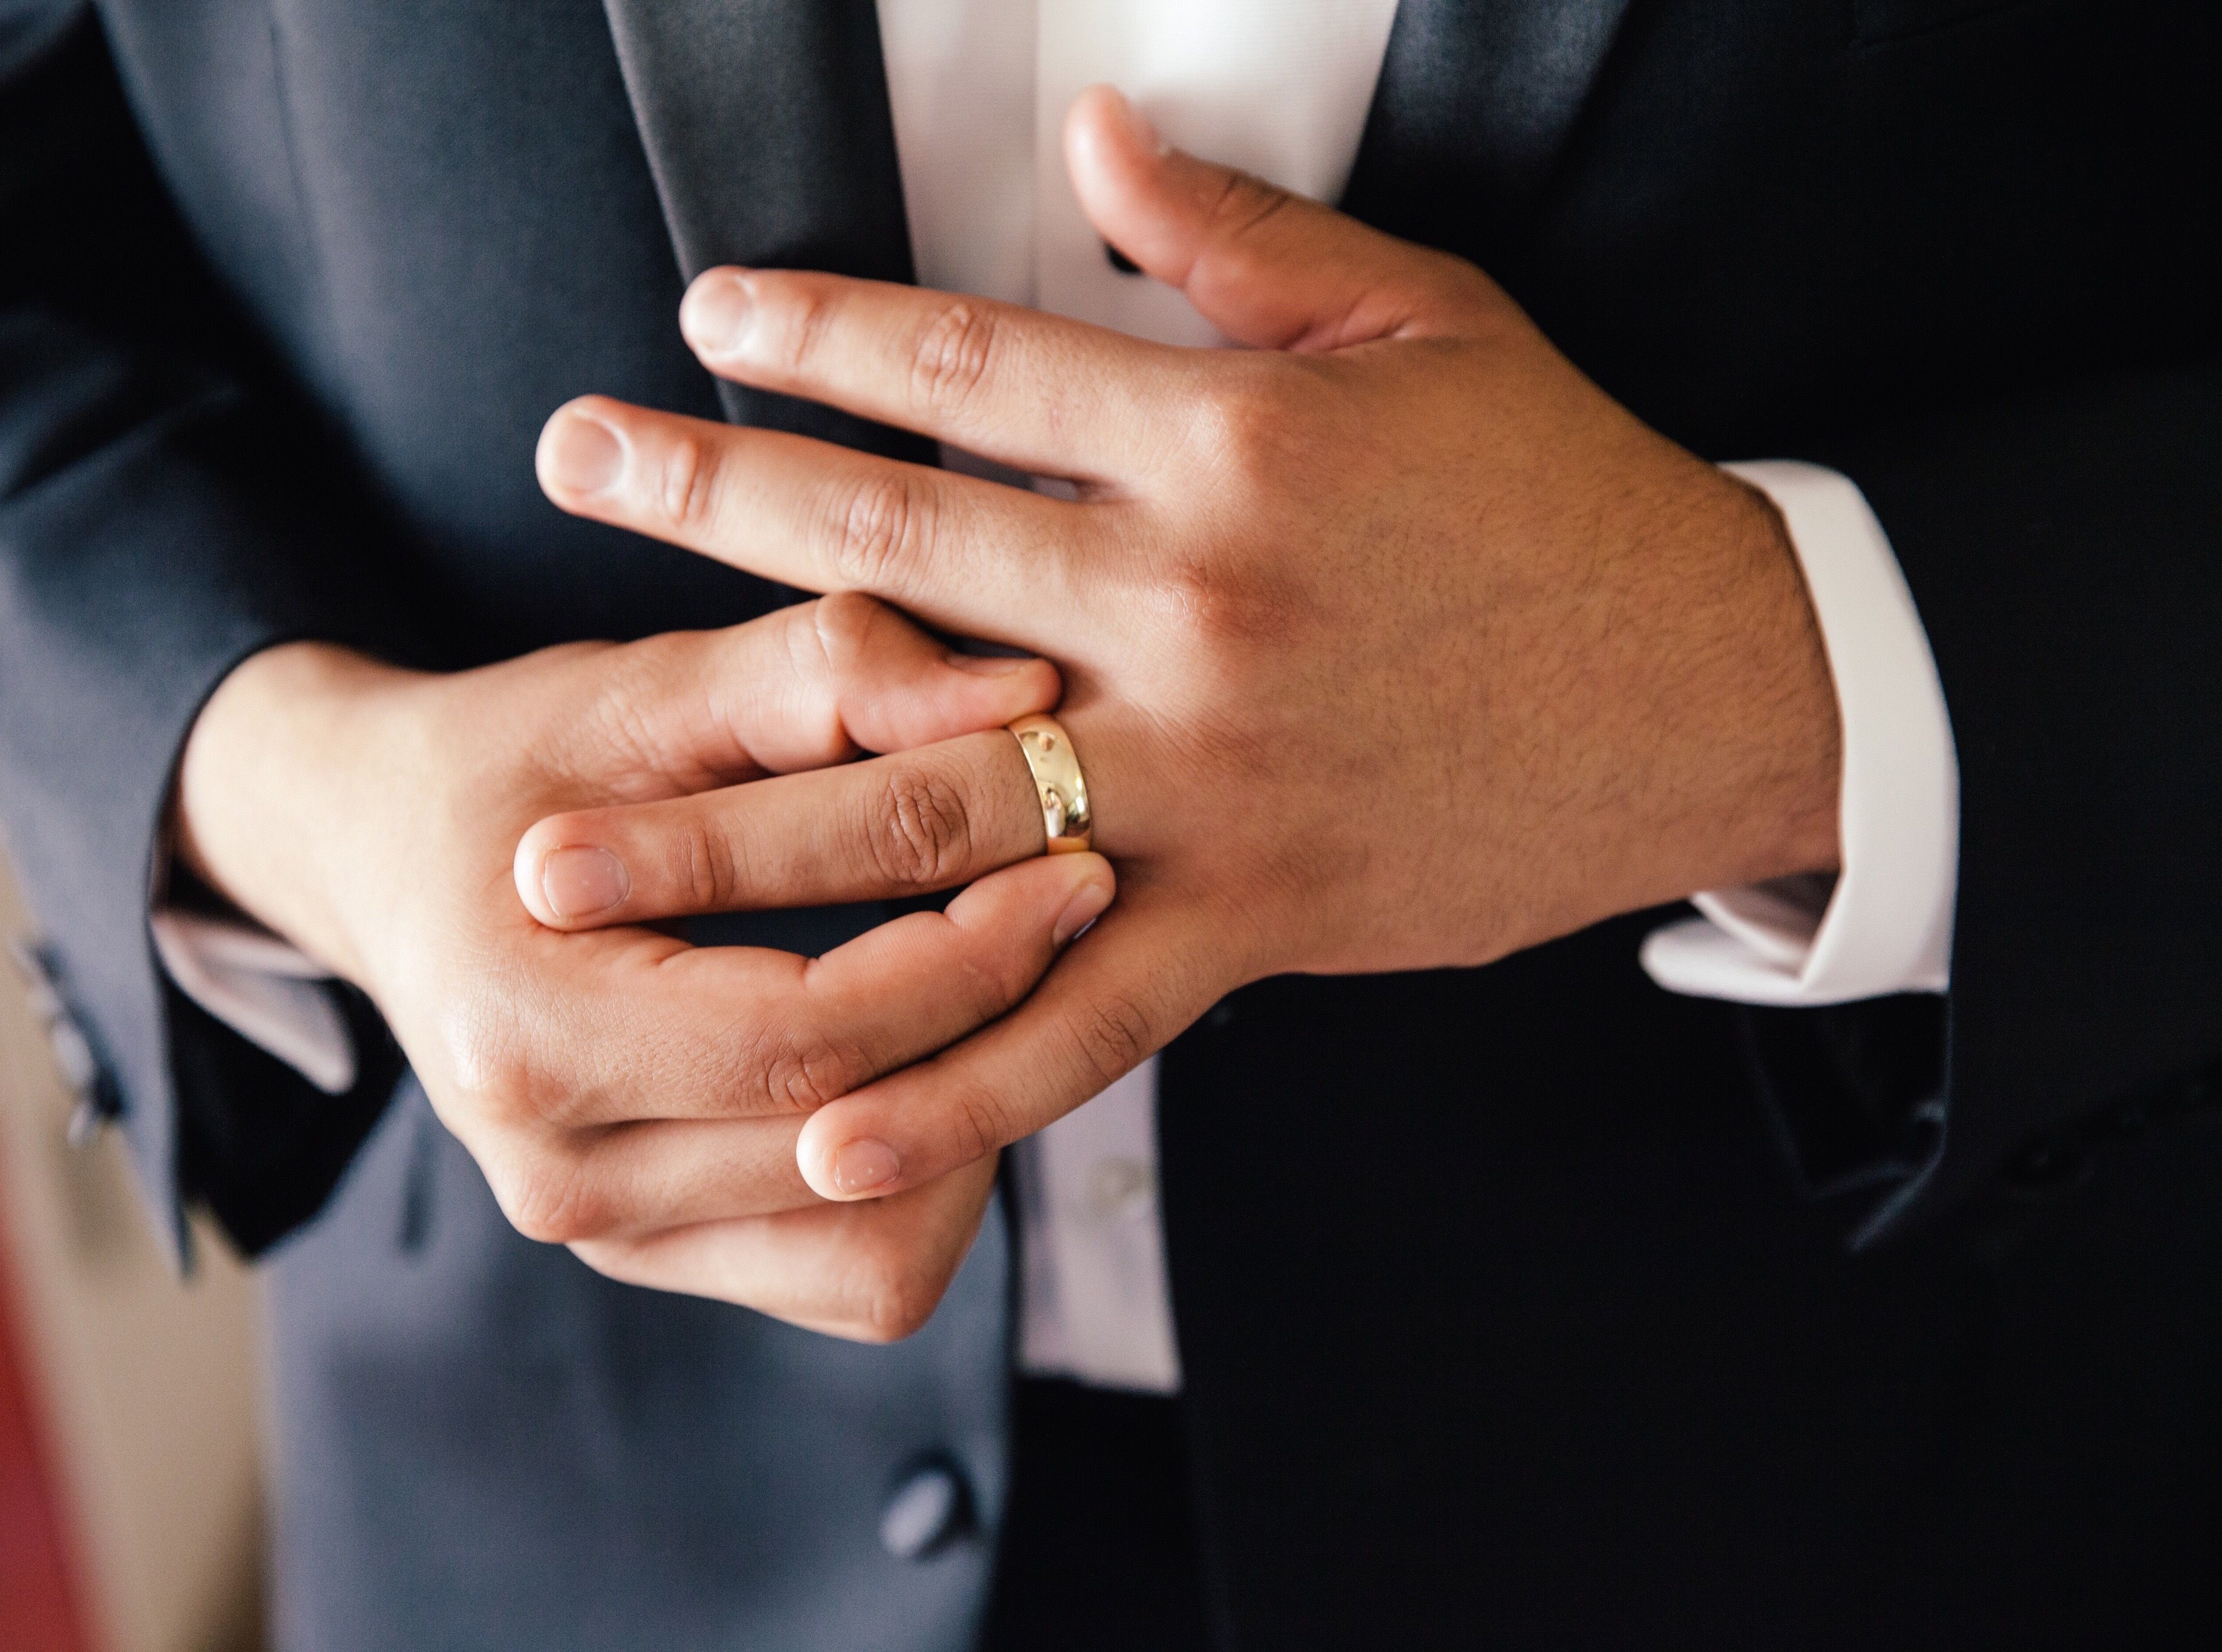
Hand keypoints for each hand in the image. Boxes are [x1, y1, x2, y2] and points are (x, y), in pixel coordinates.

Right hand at [172, 597, 1113, 1339]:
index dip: (964, 961)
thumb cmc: (514, 757)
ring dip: (974, 1116)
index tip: (1074, 864)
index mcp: (522, 1035)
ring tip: (1002, 975)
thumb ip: (822, 674)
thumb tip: (1022, 693)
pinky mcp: (654, 1253)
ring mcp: (599, 1232)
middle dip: (1000, 1028)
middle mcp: (551, 1172)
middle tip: (1086, 899)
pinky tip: (931, 1052)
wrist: (381, 852)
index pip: (803, 1041)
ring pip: (877, 1246)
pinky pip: (854, 1276)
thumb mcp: (643, 688)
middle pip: (851, 1147)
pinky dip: (926, 1180)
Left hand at [528, 87, 1842, 1206]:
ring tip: (561, 860)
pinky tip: (813, 1125)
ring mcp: (1210, 786)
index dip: (819, 334)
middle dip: (707, 510)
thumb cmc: (1563, 495)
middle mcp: (1192, 615)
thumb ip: (1238, 239)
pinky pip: (1077, 1018)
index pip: (971, 373)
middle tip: (558, 475)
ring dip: (731, 839)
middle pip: (899, 558)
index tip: (699, 316)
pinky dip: (949, 1080)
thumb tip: (1090, 136)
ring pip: (932, 812)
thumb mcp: (1426, 324)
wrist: (1725, 684)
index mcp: (1230, 449)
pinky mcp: (1253, 922)